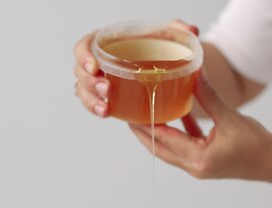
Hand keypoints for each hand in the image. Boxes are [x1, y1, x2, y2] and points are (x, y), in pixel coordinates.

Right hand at [73, 20, 199, 117]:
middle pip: (80, 71)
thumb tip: (191, 30)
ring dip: (91, 100)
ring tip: (106, 109)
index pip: (85, 46)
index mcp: (108, 42)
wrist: (163, 65)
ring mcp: (100, 81)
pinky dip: (97, 109)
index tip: (95, 66)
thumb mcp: (168, 36)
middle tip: (106, 89)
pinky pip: (94, 103)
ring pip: (83, 90)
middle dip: (89, 83)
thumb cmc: (160, 49)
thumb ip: (178, 30)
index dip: (84, 55)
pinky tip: (107, 113)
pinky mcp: (107, 97)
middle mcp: (100, 61)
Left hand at [129, 71, 271, 182]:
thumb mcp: (230, 118)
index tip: (130, 114)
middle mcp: (194, 167)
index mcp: (198, 158)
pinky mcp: (204, 163)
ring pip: (169, 150)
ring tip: (145, 116)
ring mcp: (198, 167)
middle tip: (129, 114)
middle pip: (159, 149)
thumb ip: (209, 97)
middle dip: (143, 132)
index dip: (144, 126)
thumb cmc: (258, 145)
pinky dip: (177, 134)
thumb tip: (195, 74)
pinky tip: (175, 116)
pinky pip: (183, 148)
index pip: (163, 140)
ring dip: (157, 134)